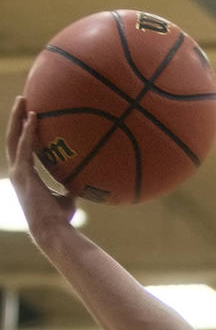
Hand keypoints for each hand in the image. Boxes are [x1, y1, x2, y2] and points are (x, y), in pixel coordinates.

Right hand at [6, 96, 77, 235]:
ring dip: (18, 118)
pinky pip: (25, 148)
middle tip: (22, 99)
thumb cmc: (61, 218)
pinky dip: (29, 132)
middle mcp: (18, 171)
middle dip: (16, 118)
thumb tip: (87, 179)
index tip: (29, 116)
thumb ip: (72, 186)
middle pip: (13, 138)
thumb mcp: (68, 198)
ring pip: (13, 138)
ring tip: (23, 100)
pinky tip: (34, 117)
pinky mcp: (24, 174)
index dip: (23, 132)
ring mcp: (18, 172)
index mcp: (26, 176)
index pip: (21, 148)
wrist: (52, 230)